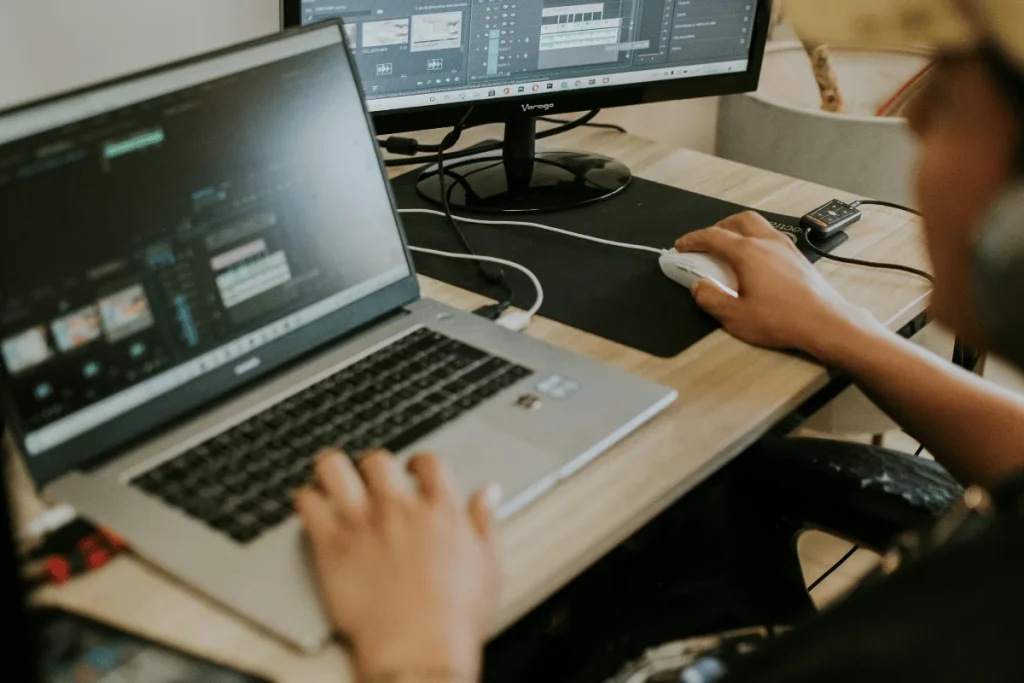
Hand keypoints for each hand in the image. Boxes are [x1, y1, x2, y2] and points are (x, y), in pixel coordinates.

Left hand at [296, 450, 501, 680]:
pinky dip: (306, 500)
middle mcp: (399, 508)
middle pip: (378, 460)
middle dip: (373, 466)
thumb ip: (484, 521)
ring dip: (333, 470)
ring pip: (335, 467)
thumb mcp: (487, 564)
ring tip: (333, 481)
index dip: (418, 461)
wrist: (418, 650)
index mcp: (440, 509)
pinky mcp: (330, 544)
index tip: (413, 469)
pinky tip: (312, 508)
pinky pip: (308, 503)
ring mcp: (362, 522)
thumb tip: (487, 494)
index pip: (429, 461)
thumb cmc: (454, 617)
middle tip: (370, 479)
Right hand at [675, 212, 877, 358]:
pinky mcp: (798, 257)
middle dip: (718, 228)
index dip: (693, 240)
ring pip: (758, 225)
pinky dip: (756, 240)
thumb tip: (699, 287)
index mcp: (748, 253)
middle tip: (706, 243)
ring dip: (739, 231)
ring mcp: (786, 247)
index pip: (713, 237)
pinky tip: (755, 260)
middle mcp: (768, 243)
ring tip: (729, 249)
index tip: (682, 246)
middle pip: (738, 221)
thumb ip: (710, 298)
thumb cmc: (784, 319)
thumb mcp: (735, 316)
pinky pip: (772, 237)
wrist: (824, 323)